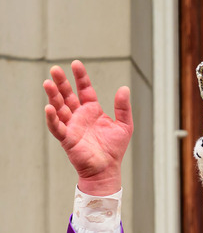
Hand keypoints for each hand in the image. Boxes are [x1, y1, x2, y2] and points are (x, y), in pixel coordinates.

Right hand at [43, 60, 132, 195]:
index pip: (84, 90)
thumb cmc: (114, 148)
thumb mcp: (125, 125)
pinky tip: (49, 107)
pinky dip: (52, 118)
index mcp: (92, 110)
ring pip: (59, 107)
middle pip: (67, 95)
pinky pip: (57, 127)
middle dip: (61, 82)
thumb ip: (123, 107)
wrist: (108, 169)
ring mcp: (71, 126)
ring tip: (48, 83)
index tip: (76, 64)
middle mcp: (79, 115)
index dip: (80, 77)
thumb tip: (124, 88)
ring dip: (53, 96)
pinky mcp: (67, 138)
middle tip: (55, 69)